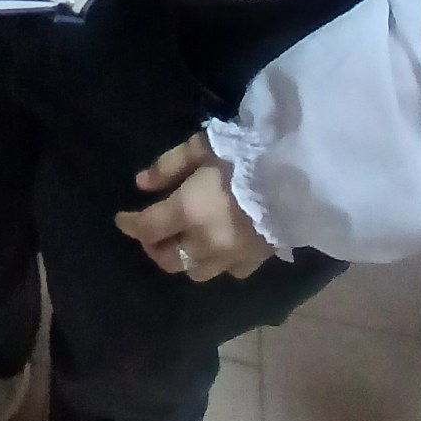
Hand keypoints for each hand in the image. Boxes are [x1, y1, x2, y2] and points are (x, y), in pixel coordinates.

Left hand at [114, 131, 273, 282]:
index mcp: (190, 212)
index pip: (148, 229)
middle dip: (153, 247)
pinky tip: (218, 247)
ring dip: (182, 259)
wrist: (299, 176)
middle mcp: (206, 243)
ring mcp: (233, 257)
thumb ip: (168, 166)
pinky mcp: (257, 261)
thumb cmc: (245, 154)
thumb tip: (141, 184)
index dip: (130, 225)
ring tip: (182, 241)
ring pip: (195, 272)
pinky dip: (217, 263)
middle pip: (168, 259)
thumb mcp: (201, 147)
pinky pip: (229, 272)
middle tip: (150, 232)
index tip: (121, 219)